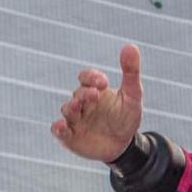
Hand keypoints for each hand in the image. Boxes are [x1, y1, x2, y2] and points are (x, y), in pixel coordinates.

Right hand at [51, 44, 142, 161]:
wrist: (124, 146)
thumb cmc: (126, 118)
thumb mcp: (133, 96)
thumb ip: (131, 72)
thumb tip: (131, 45)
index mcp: (94, 90)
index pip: (86, 77)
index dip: (91, 77)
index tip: (103, 82)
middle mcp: (82, 103)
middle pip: (78, 93)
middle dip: (84, 93)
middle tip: (94, 94)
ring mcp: (75, 120)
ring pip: (67, 110)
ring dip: (71, 107)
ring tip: (77, 105)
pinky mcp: (70, 137)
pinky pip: (59, 131)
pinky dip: (58, 128)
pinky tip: (62, 126)